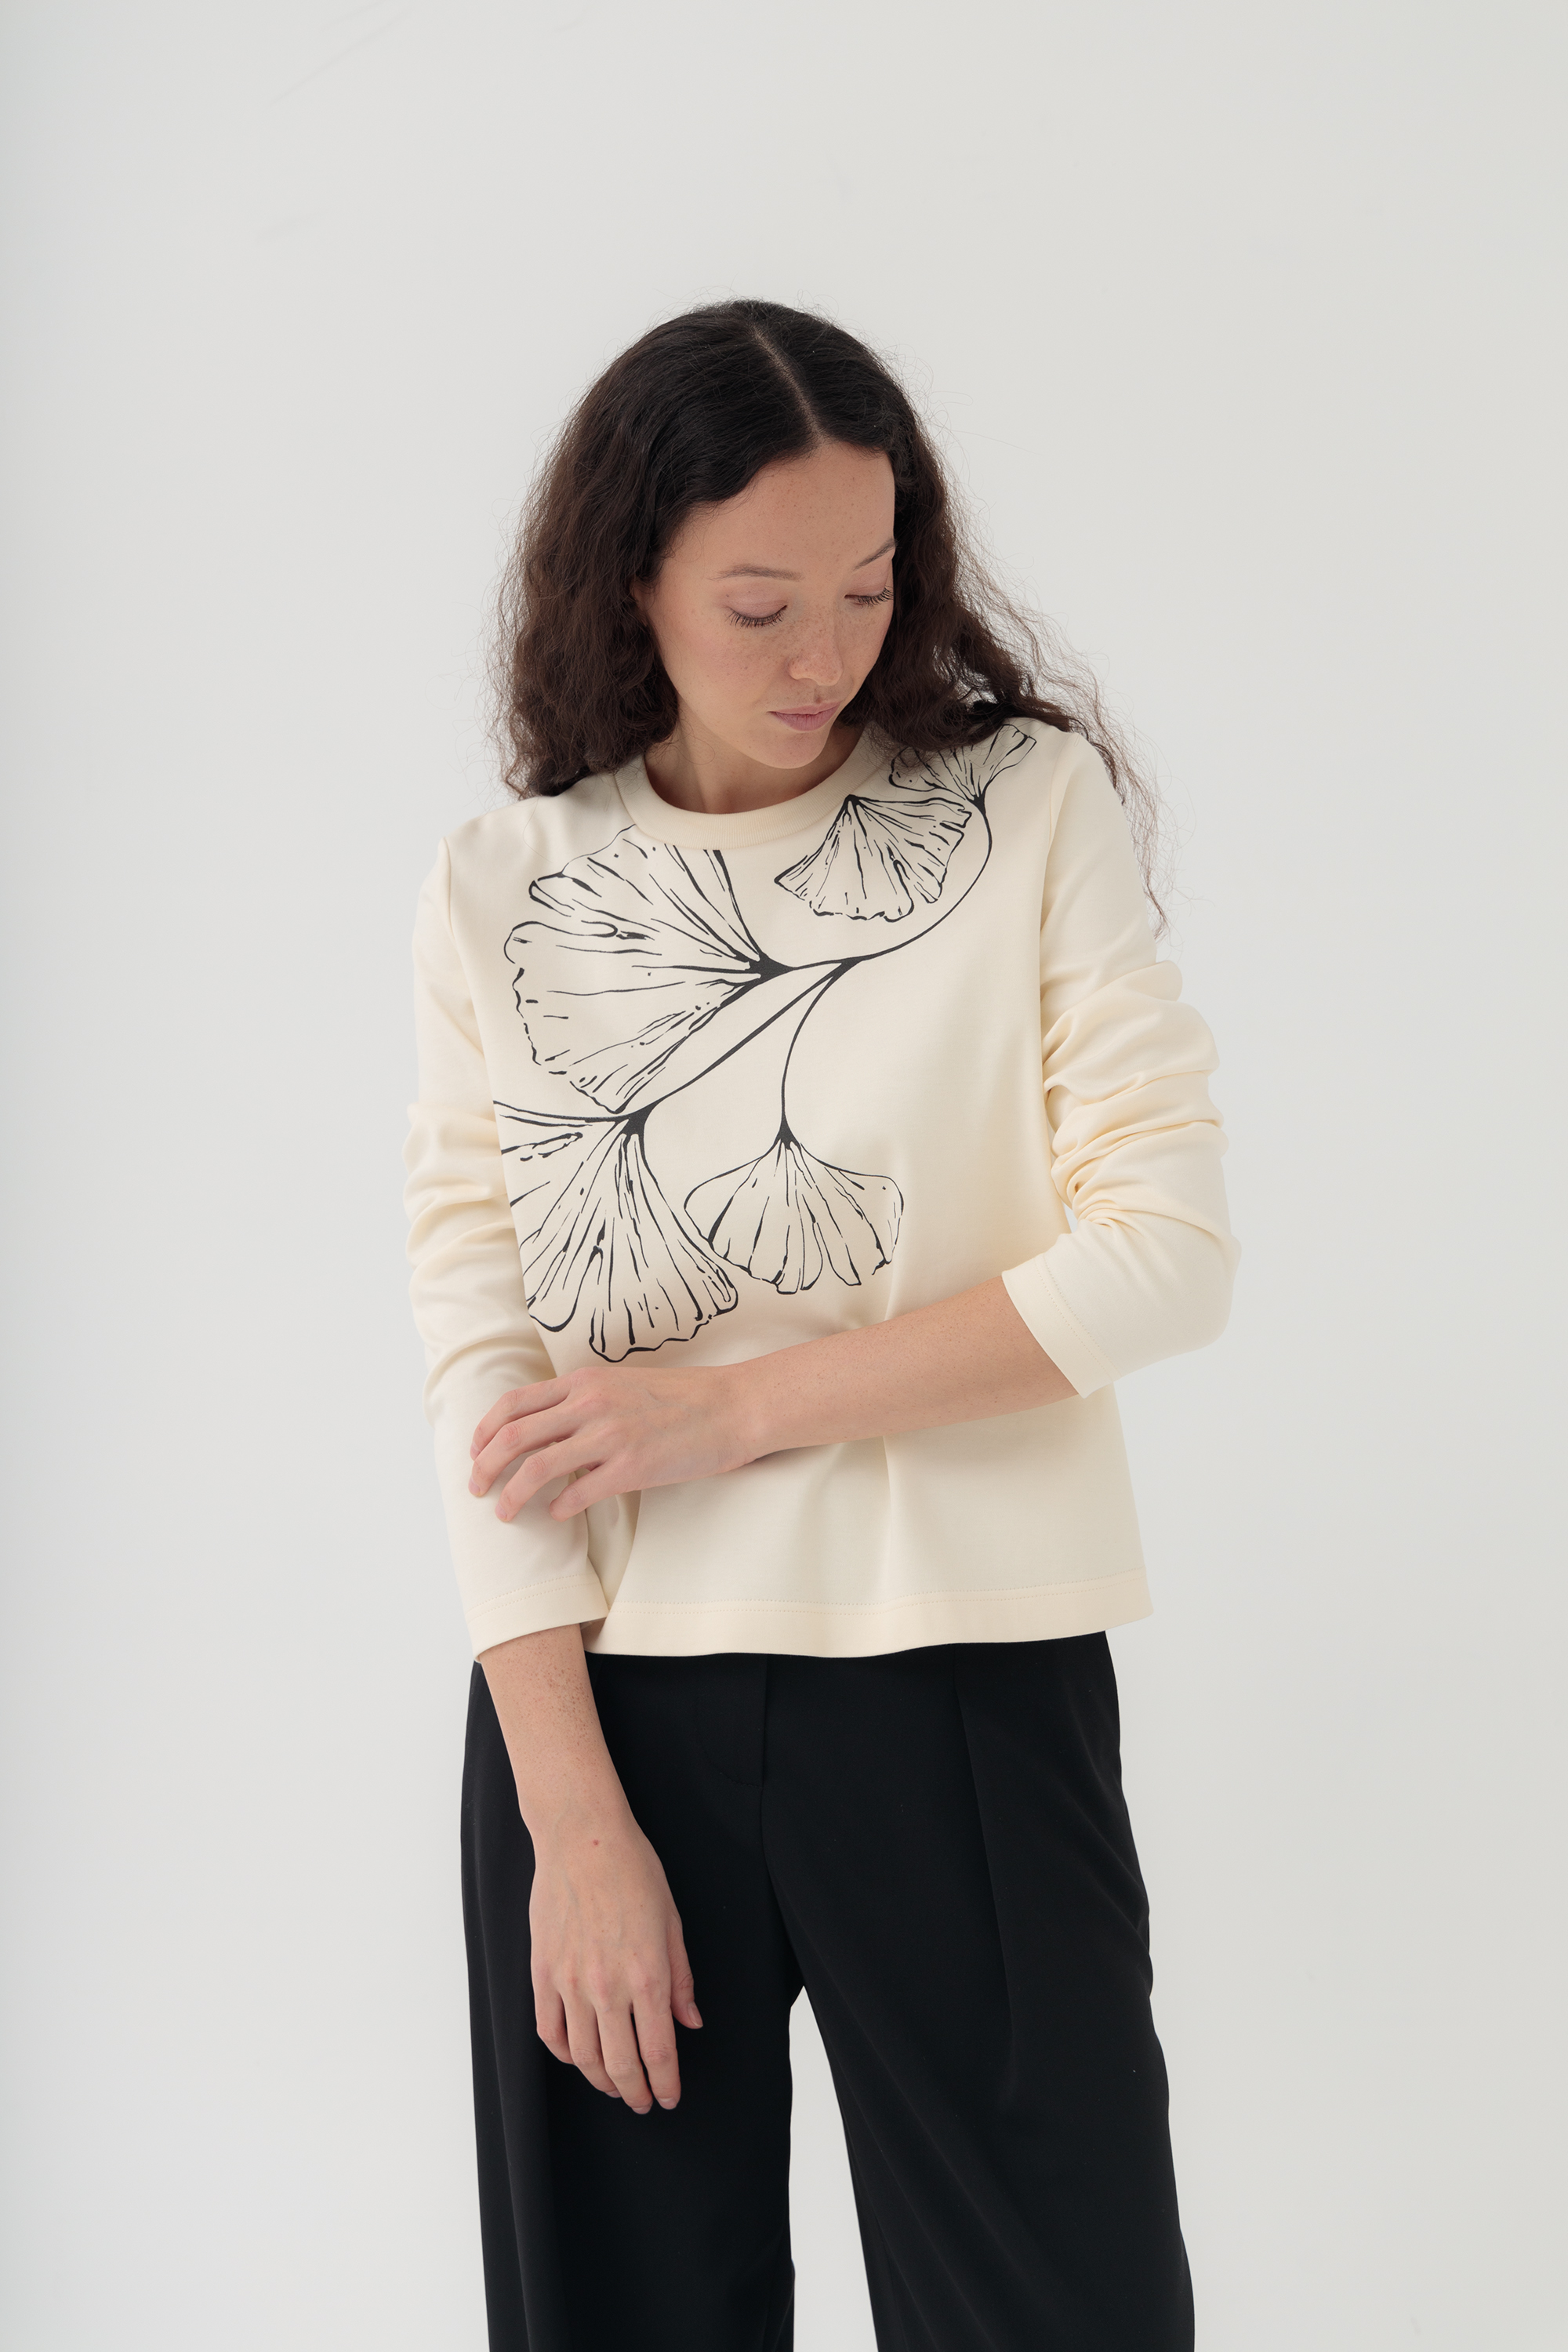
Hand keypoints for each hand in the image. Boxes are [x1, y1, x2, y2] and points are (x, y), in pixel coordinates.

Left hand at [470, 1361, 757, 1521]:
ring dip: (512, 1494)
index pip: (514, 1404)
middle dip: (485, 1465)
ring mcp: (610, 1435)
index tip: (476, 1452)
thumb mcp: (623, 1385)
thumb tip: (551, 1431)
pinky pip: (578, 1494)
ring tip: (505, 1512)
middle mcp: (590, 1403)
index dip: (485, 1431)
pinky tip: (557, 1516)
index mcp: (585, 1381)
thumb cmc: (683, 1397)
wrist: (733, 1406)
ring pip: (537, 1467)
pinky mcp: (632, 1467)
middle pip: (514, 1436)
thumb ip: (585, 1402)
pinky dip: (558, 1509)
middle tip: (476, 1488)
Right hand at [529, 1804, 702, 2112]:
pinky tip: (578, 2057)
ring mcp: (570, 1981)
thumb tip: (690, 2022)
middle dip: (635, 2093)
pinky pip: (549, 2030)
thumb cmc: (633, 1871)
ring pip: (583, 2056)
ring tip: (614, 2085)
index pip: (659, 2052)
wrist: (582, 1837)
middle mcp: (607, 1986)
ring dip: (601, 2080)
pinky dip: (564, 2054)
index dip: (666, 2084)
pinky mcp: (542, 1971)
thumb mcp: (672, 1921)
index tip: (670, 2098)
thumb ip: (681, 1978)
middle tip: (643, 2103)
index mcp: (648, 1974)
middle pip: (620, 2065)